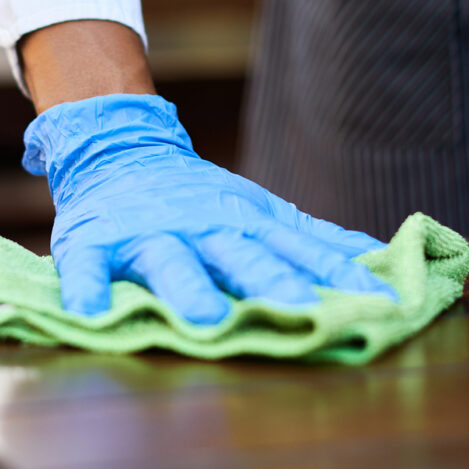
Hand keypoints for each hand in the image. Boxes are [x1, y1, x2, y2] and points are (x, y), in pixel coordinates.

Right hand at [23, 94, 397, 323]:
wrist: (119, 148)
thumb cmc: (198, 196)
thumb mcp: (259, 209)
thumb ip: (311, 238)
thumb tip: (378, 257)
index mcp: (244, 221)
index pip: (300, 250)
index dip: (339, 275)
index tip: (382, 302)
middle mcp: (201, 225)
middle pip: (241, 255)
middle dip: (271, 282)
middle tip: (303, 309)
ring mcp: (147, 233)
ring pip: (170, 261)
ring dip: (188, 288)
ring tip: (205, 320)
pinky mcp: (94, 242)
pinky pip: (87, 266)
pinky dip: (86, 287)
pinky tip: (90, 315)